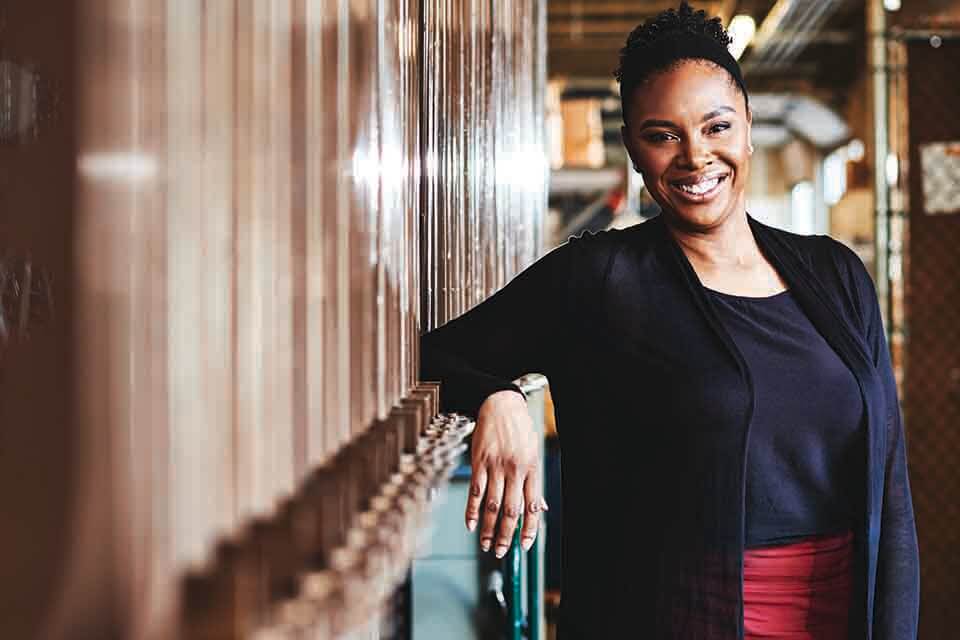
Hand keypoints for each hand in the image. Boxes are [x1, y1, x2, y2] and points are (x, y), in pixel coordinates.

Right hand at [466, 390, 547, 557]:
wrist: (500, 404)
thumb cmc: (519, 429)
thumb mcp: (533, 453)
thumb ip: (534, 483)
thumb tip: (541, 507)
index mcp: (531, 469)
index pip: (533, 507)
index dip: (529, 529)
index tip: (524, 545)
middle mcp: (515, 470)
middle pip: (511, 511)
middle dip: (506, 535)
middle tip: (501, 551)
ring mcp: (496, 466)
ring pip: (492, 505)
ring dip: (488, 528)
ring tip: (485, 544)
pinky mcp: (479, 462)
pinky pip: (475, 491)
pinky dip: (471, 510)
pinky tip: (470, 523)